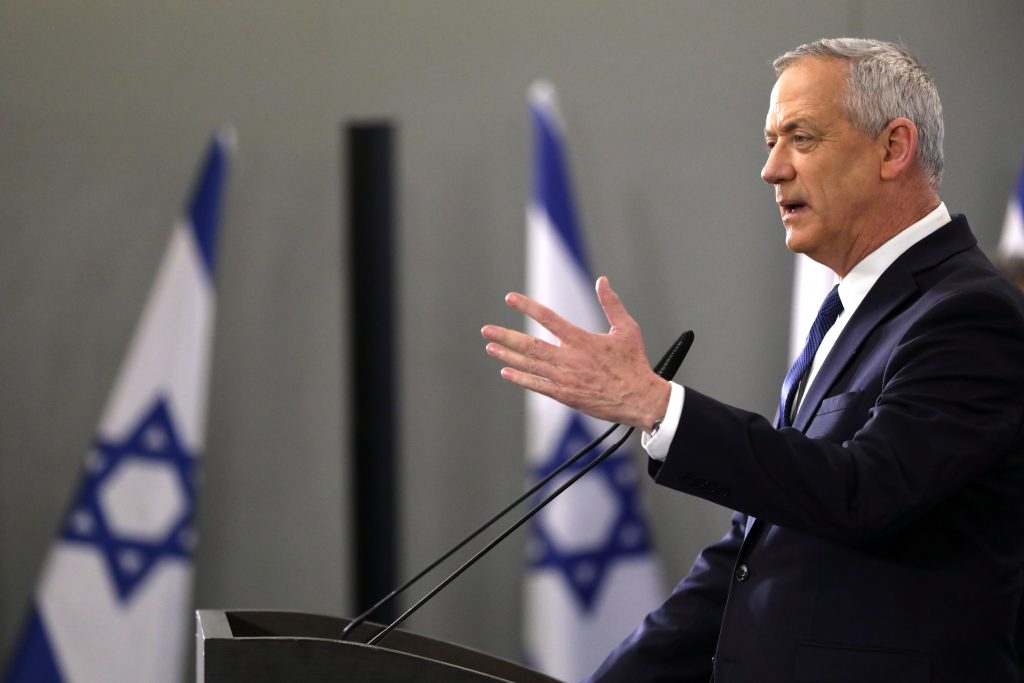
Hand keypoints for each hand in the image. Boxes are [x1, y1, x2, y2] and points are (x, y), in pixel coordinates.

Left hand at [481, 276, 669, 430]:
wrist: (639, 399)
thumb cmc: (633, 363)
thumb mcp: (627, 329)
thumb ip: (611, 304)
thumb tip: (602, 280)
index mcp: (582, 340)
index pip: (548, 318)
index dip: (527, 306)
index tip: (509, 298)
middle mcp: (569, 359)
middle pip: (530, 345)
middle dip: (506, 336)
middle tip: (486, 330)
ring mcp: (564, 379)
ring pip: (529, 365)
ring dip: (507, 356)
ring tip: (490, 347)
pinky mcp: (565, 396)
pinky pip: (537, 386)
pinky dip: (520, 378)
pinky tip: (505, 372)